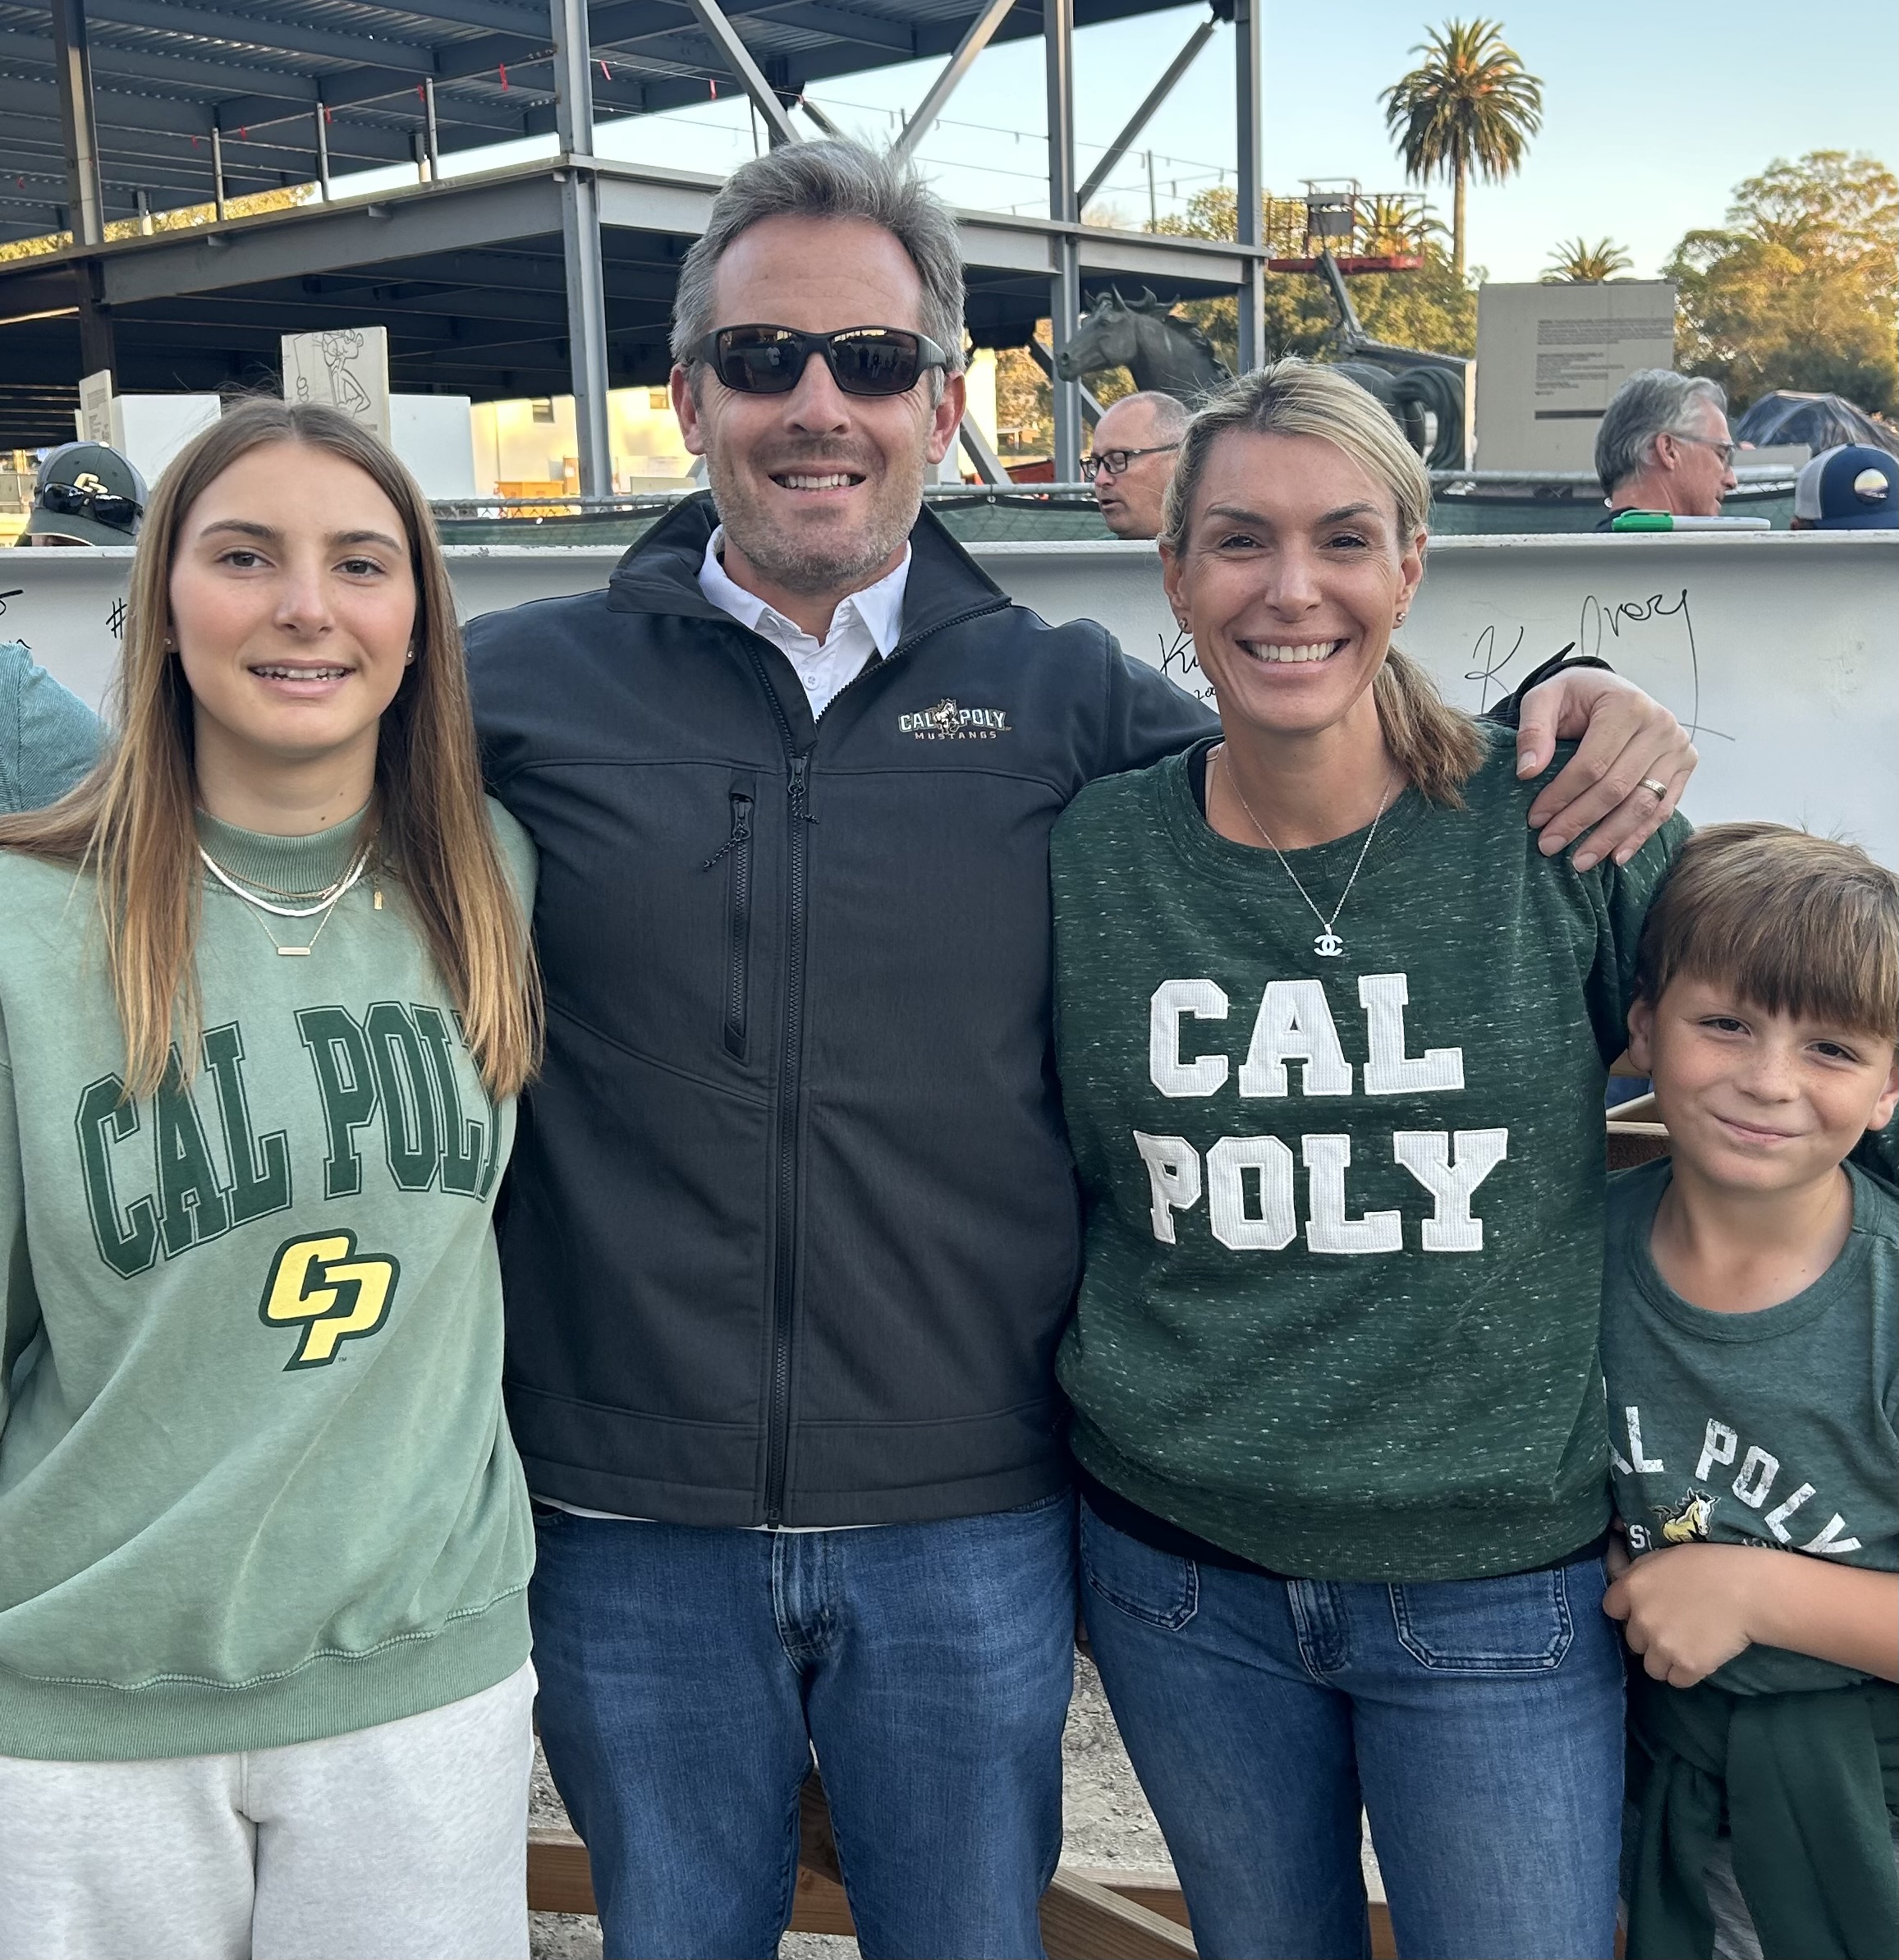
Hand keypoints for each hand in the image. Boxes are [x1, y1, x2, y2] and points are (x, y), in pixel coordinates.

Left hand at [1515, 668, 1696, 870]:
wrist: (1609, 690)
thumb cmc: (1574, 697)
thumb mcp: (1545, 698)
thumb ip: (1533, 730)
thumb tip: (1527, 771)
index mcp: (1627, 705)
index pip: (1592, 763)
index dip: (1561, 795)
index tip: (1535, 819)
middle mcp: (1661, 725)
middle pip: (1617, 788)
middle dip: (1580, 822)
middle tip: (1549, 846)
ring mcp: (1678, 747)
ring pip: (1643, 804)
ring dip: (1609, 838)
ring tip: (1579, 861)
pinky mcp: (1685, 765)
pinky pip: (1663, 809)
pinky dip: (1639, 836)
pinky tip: (1615, 856)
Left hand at [1602, 1542, 1758, 1685]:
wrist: (1748, 1591)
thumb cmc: (1709, 1565)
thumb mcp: (1663, 1557)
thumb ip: (1638, 1573)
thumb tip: (1620, 1575)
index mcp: (1632, 1588)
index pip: (1611, 1608)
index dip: (1627, 1611)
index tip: (1643, 1610)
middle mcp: (1641, 1620)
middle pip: (1632, 1640)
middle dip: (1648, 1636)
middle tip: (1673, 1627)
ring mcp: (1663, 1646)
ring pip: (1651, 1666)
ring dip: (1664, 1660)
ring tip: (1685, 1646)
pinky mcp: (1688, 1667)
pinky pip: (1676, 1680)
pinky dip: (1685, 1673)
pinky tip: (1699, 1657)